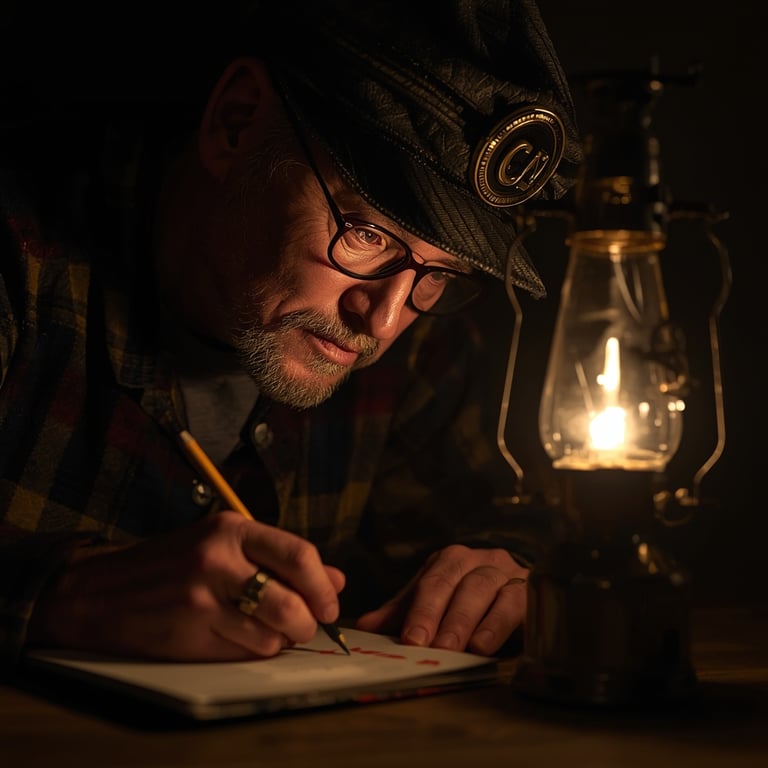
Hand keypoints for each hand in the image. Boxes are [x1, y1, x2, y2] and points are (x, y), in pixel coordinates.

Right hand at [27, 511, 344, 660]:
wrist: (100, 590)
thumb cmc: (172, 564)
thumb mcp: (224, 545)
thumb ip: (282, 559)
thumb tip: (338, 580)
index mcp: (231, 529)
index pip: (299, 555)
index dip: (324, 586)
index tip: (330, 604)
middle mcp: (217, 560)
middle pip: (291, 603)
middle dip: (307, 623)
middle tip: (305, 626)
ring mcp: (201, 600)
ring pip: (270, 636)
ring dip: (276, 640)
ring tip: (262, 628)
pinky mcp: (188, 635)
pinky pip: (243, 654)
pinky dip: (250, 651)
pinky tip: (235, 637)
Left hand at [355, 545, 527, 655]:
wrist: (524, 590)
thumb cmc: (472, 599)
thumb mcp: (436, 603)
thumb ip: (403, 613)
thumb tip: (363, 626)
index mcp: (450, 560)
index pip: (431, 581)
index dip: (419, 609)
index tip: (408, 638)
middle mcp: (478, 559)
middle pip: (455, 582)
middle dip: (439, 614)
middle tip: (426, 645)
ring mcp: (506, 572)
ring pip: (483, 588)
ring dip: (465, 621)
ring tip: (453, 649)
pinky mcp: (529, 591)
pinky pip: (514, 602)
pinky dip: (497, 624)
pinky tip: (484, 645)